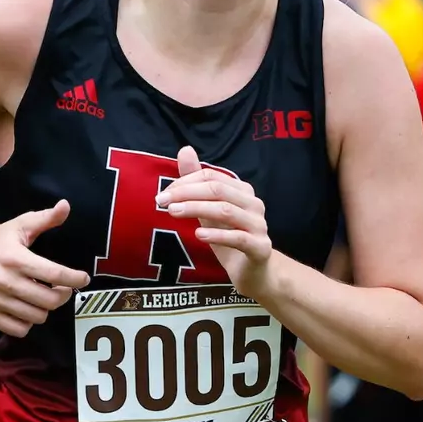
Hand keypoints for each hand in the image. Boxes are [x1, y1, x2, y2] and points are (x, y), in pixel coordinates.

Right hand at [0, 200, 89, 337]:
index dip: (74, 279)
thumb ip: (46, 218)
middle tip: (62, 288)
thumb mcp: (21, 224)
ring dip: (44, 308)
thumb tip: (66, 206)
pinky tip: (26, 307)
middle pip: (49, 300)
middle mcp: (3, 280)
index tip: (83, 278)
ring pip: (36, 317)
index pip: (54, 274)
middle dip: (63, 295)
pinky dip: (27, 321)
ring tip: (42, 295)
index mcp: (14, 258)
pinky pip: (18, 329)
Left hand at [156, 146, 271, 294]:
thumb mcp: (209, 210)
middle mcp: (253, 204)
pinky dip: (217, 235)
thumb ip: (197, 182)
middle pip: (218, 190)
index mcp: (242, 191)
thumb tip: (185, 149)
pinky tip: (198, 235)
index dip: (185, 182)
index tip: (163, 194)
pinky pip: (239, 238)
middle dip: (186, 193)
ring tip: (173, 212)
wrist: (254, 272)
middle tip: (162, 202)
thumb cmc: (230, 237)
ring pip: (226, 211)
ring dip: (196, 209)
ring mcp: (259, 226)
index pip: (211, 177)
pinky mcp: (260, 248)